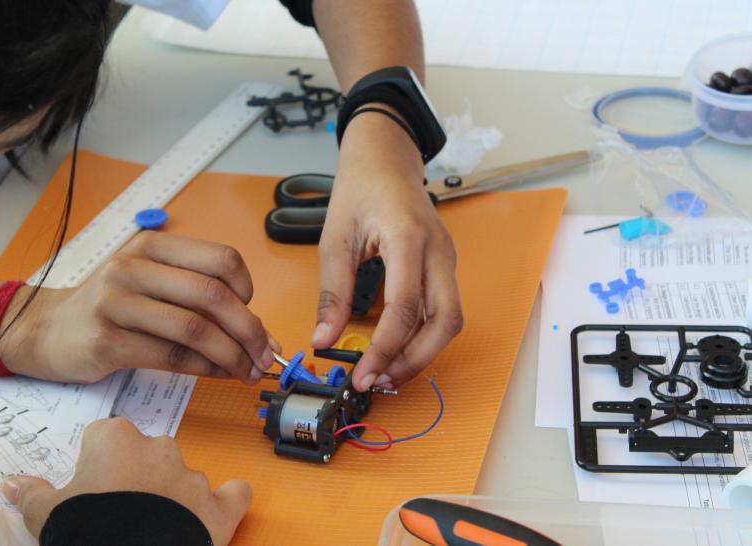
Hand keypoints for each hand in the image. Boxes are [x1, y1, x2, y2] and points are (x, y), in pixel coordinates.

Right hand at [2, 418, 250, 545]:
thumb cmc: (86, 530)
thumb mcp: (47, 515)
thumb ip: (30, 494)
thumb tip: (11, 484)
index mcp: (114, 440)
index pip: (103, 437)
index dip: (96, 464)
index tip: (91, 487)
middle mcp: (157, 447)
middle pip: (144, 453)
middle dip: (135, 477)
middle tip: (119, 511)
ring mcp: (191, 475)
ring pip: (182, 476)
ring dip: (172, 495)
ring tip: (154, 528)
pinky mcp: (218, 506)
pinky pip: (232, 494)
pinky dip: (226, 501)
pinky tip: (217, 511)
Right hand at [12, 231, 278, 383]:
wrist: (44, 331)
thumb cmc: (109, 309)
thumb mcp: (148, 283)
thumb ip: (196, 297)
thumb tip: (259, 333)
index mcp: (151, 246)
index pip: (220, 259)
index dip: (248, 290)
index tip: (254, 315)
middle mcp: (133, 268)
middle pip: (212, 295)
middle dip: (249, 330)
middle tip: (265, 356)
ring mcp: (116, 303)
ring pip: (193, 329)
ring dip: (230, 355)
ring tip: (246, 371)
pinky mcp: (106, 341)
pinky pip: (169, 356)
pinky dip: (203, 369)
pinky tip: (216, 375)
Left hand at [313, 110, 462, 390]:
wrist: (386, 158)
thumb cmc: (360, 189)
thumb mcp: (334, 238)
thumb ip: (332, 292)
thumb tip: (323, 339)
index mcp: (407, 238)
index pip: (406, 306)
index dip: (385, 347)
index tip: (362, 375)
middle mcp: (438, 251)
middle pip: (445, 321)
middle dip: (415, 359)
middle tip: (378, 380)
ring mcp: (447, 259)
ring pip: (451, 320)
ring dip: (423, 352)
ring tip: (385, 371)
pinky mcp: (445, 266)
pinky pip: (444, 309)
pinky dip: (424, 336)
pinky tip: (396, 349)